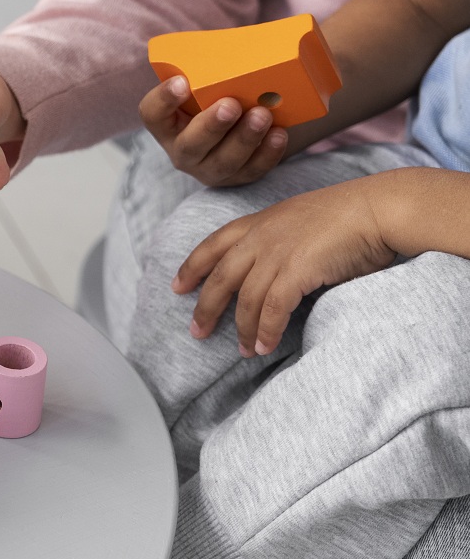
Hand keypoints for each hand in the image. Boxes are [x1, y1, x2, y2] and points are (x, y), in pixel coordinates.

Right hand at [140, 76, 287, 185]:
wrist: (246, 119)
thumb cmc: (223, 93)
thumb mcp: (210, 83)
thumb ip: (213, 70)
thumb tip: (242, 49)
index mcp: (167, 123)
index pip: (152, 114)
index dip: (163, 100)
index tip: (182, 82)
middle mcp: (182, 150)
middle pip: (189, 145)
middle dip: (211, 126)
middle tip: (231, 104)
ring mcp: (209, 168)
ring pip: (223, 162)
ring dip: (244, 139)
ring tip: (262, 114)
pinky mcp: (236, 178)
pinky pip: (251, 171)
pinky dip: (267, 154)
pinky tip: (278, 134)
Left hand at [174, 177, 395, 356]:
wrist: (381, 207)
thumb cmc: (352, 216)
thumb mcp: (302, 221)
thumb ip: (281, 242)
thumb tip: (274, 273)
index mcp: (261, 221)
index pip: (214, 244)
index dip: (193, 266)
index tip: (177, 286)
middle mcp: (262, 235)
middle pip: (220, 277)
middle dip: (205, 307)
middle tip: (197, 332)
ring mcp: (277, 252)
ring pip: (246, 298)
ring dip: (243, 329)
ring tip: (244, 351)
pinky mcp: (296, 269)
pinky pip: (272, 308)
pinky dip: (266, 330)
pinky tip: (263, 346)